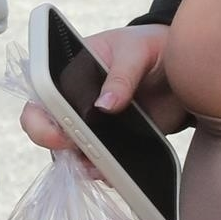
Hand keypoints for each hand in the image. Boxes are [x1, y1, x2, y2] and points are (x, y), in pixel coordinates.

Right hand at [20, 23, 186, 157]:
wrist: (181, 66)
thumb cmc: (147, 47)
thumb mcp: (135, 51)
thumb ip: (121, 76)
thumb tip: (105, 105)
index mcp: (67, 75)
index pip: (39, 100)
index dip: (40, 121)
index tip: (60, 133)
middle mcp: (73, 105)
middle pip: (49, 134)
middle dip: (60, 148)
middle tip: (82, 152)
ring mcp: (92, 127)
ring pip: (73, 154)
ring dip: (84, 164)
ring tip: (105, 168)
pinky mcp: (113, 144)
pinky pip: (101, 164)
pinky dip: (106, 172)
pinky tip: (117, 172)